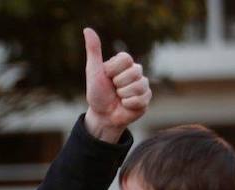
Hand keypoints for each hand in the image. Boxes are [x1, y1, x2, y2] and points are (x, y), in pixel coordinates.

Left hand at [82, 28, 151, 142]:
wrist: (102, 115)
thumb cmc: (97, 93)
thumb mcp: (93, 71)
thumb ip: (94, 51)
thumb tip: (87, 29)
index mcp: (125, 63)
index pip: (125, 59)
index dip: (113, 70)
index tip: (107, 77)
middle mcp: (136, 72)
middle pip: (133, 72)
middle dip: (118, 84)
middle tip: (113, 90)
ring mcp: (143, 85)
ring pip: (138, 86)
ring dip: (123, 95)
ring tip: (119, 98)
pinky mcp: (146, 99)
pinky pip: (141, 99)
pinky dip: (128, 104)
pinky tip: (125, 105)